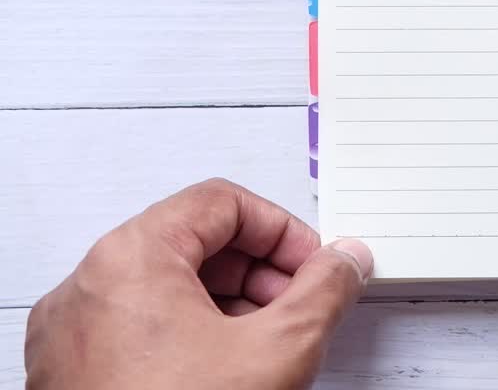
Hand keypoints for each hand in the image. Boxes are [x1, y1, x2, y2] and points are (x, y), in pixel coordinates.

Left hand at [25, 178, 372, 389]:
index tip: (314, 266)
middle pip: (195, 243)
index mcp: (131, 258)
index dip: (283, 231)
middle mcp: (90, 286)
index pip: (223, 203)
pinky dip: (191, 336)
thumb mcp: (277, 350)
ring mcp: (75, 332)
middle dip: (261, 273)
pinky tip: (228, 372)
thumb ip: (323, 291)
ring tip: (269, 346)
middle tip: (300, 306)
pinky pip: (140, 328)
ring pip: (169, 288)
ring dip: (231, 306)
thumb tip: (346, 261)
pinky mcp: (73, 372)